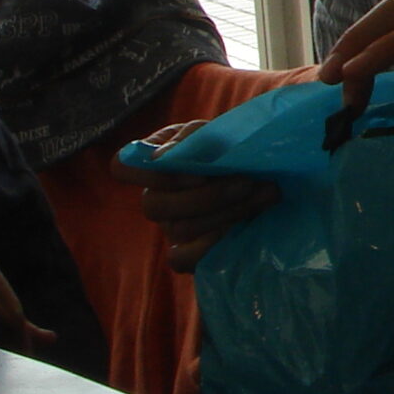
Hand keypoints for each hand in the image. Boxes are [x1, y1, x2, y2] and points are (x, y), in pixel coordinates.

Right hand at [113, 119, 276, 272]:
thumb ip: (195, 139)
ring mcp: (171, 226)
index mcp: (157, 163)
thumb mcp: (220, 133)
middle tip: (247, 182)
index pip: (122, 167)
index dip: (149, 172)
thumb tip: (162, 157)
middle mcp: (157, 197)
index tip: (197, 172)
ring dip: (227, 211)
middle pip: (154, 205)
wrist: (270, 172)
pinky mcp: (188, 252)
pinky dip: (212, 245)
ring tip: (265, 193)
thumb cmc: (238, 148)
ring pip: (180, 228)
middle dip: (207, 195)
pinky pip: (182, 259)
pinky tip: (243, 228)